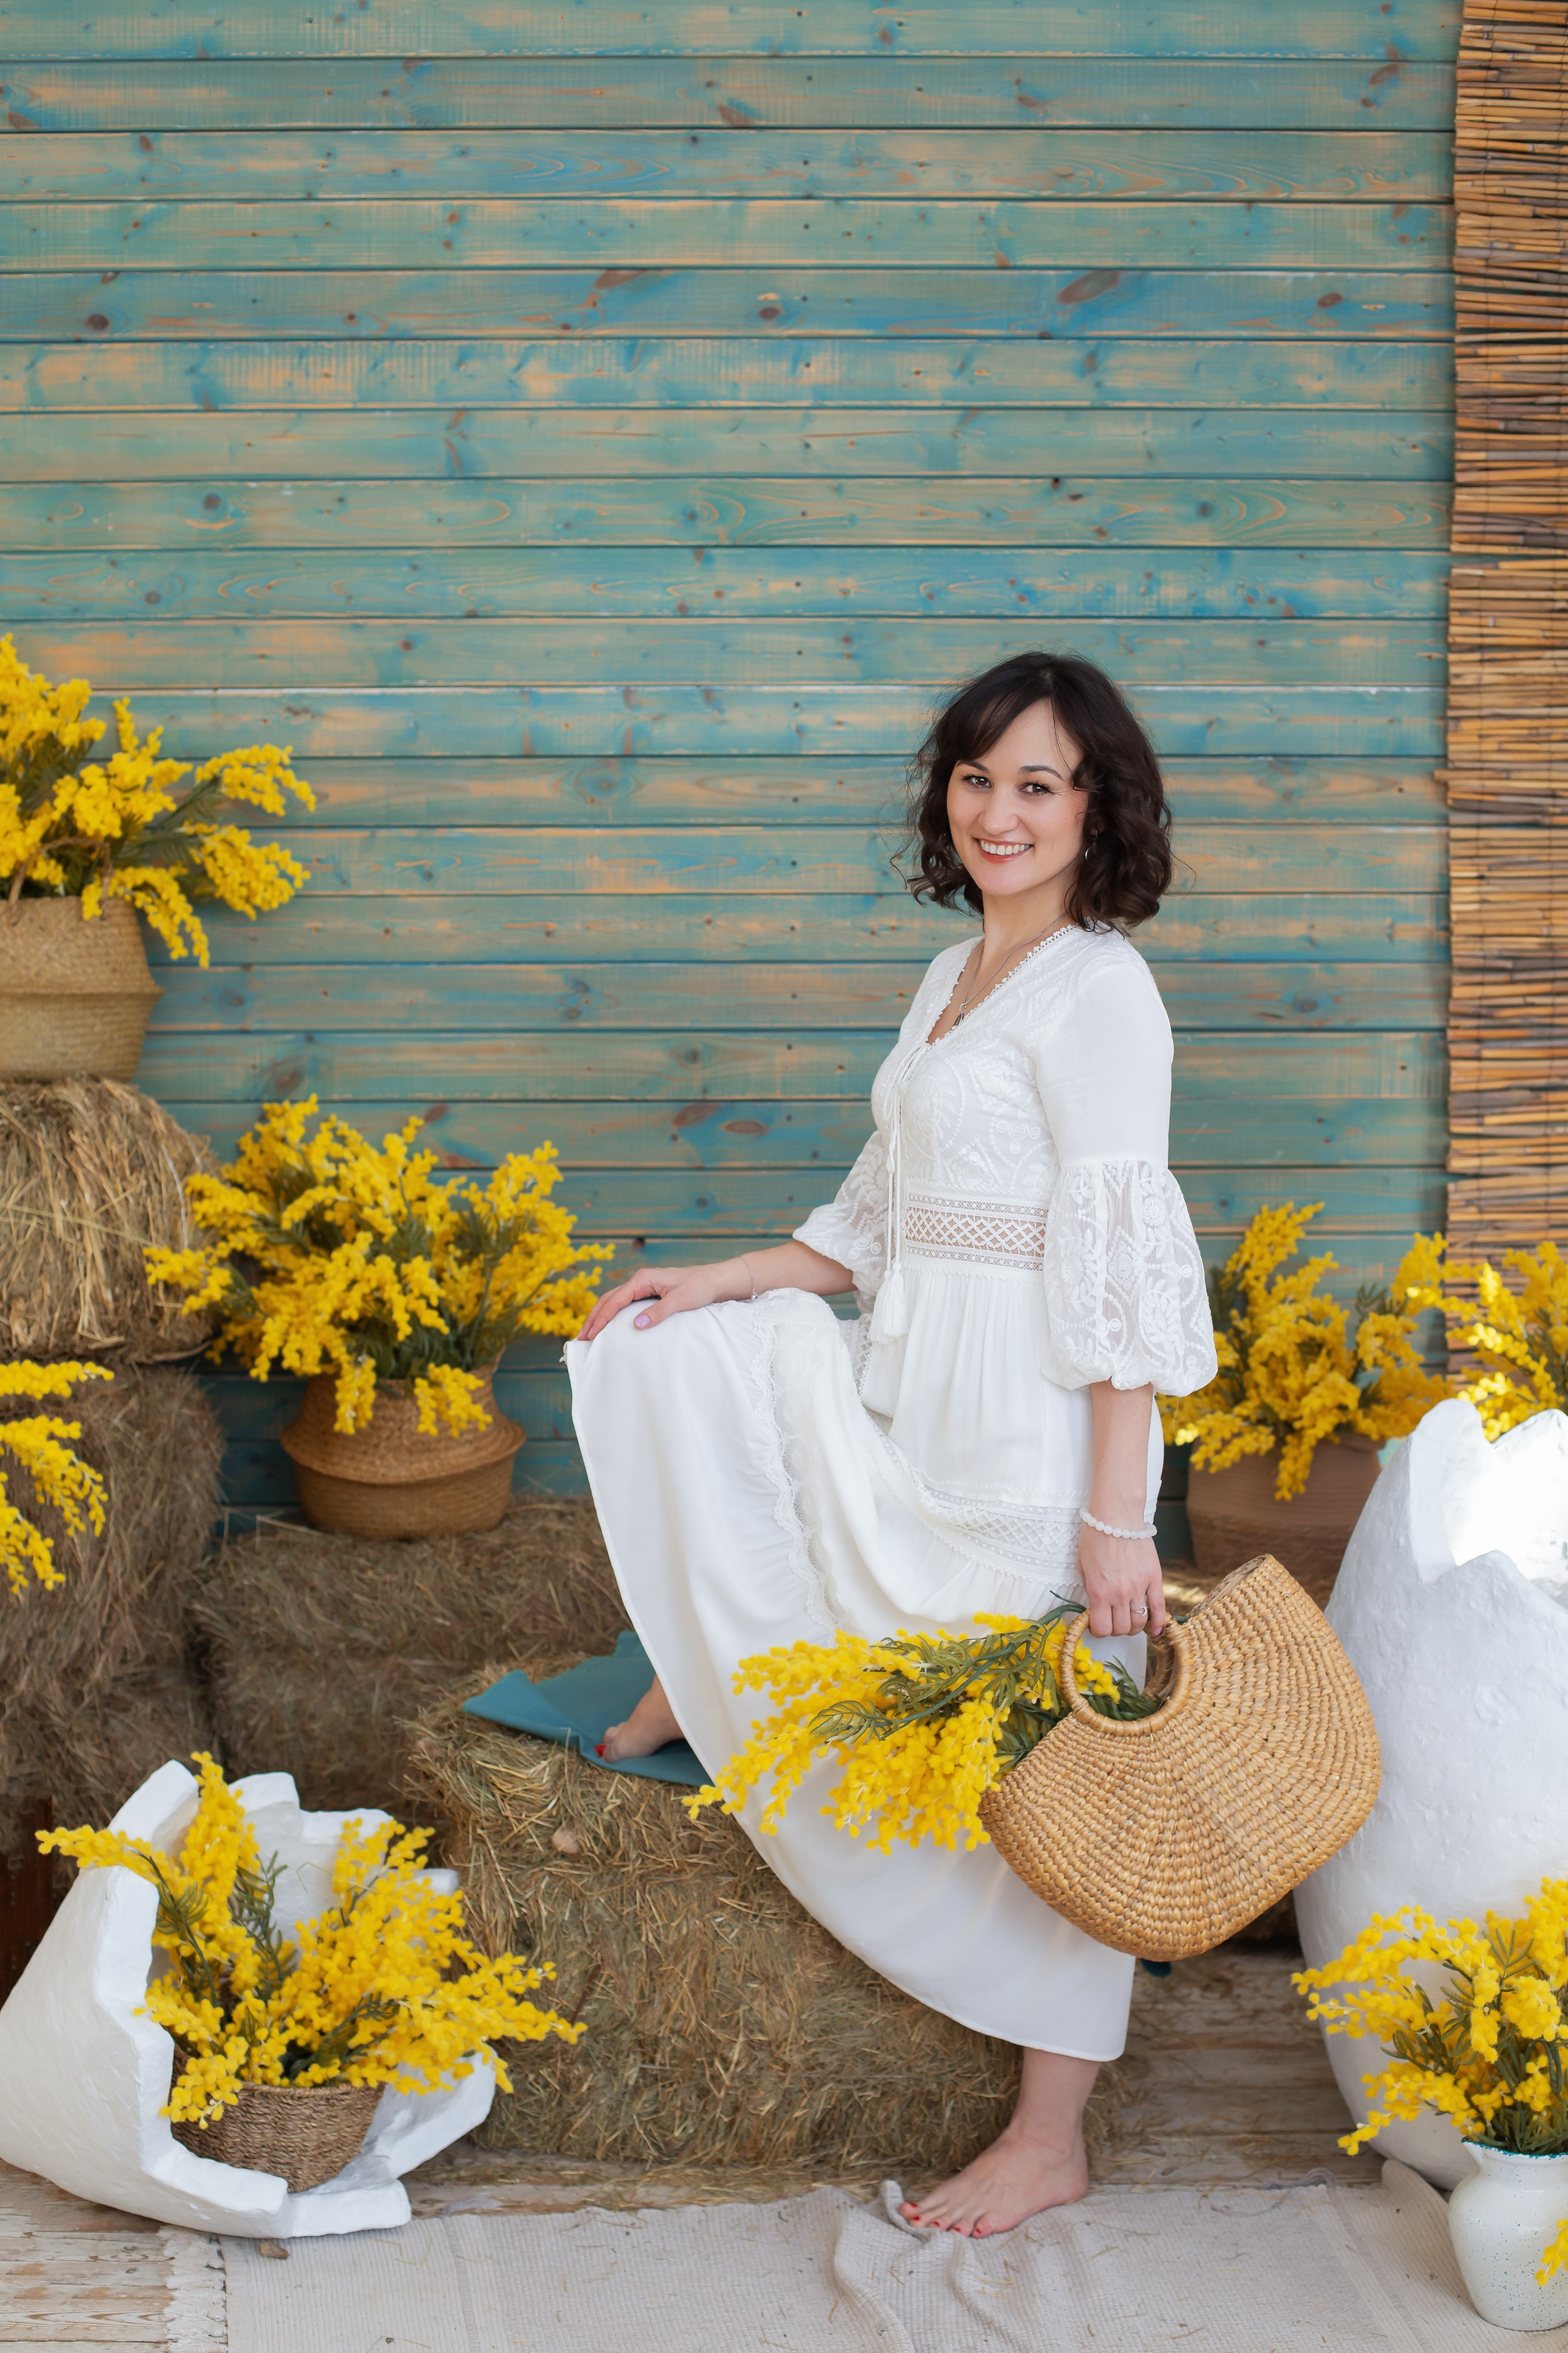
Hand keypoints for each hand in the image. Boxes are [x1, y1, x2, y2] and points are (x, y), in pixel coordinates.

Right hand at [577, 1258, 749, 1343]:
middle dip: (594, 1318)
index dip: (601, 1318)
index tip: (590, 1334)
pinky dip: (613, 1315)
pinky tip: (609, 1326)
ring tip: (590, 1333)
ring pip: (615, 1301)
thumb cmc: (699, 1287)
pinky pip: (625, 1304)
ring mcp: (644, 1286)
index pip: (615, 1300)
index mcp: (643, 1279)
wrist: (714, 1280)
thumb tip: (636, 1326)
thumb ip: (658, 1312)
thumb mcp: (680, 1300)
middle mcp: (640, 1281)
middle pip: (609, 1300)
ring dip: (601, 1316)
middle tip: (582, 1338)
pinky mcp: (649, 1293)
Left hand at [1076, 1526, 1165, 1638]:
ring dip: (1134, 1626)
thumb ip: (1090, 1589)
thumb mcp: (1082, 1565)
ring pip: (1139, 1622)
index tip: (1099, 1624)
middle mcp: (1119, 1594)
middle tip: (1114, 1619)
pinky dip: (1158, 1623)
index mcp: (1098, 1592)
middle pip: (1122, 1629)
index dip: (1099, 1630)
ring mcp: (1139, 1587)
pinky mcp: (1154, 1578)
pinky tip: (1155, 1630)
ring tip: (1130, 1619)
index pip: (1102, 1629)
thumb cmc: (1096, 1536)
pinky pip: (1159, 1608)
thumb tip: (1096, 1607)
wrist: (1116, 1516)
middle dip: (1116, 1629)